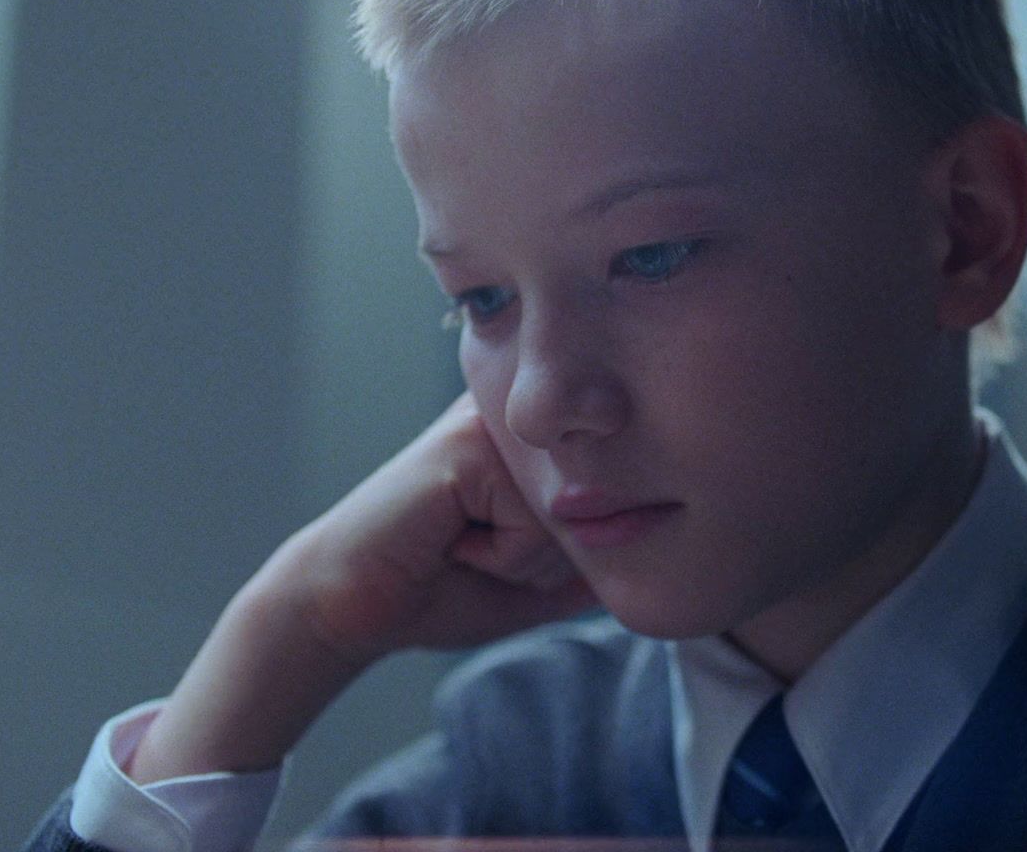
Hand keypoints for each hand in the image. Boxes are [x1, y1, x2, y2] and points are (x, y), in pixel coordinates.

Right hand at [126, 392, 594, 781]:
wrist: (356, 604)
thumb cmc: (447, 585)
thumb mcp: (544, 577)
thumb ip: (600, 557)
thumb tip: (671, 546)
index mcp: (546, 443)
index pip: (619, 497)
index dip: (570, 551)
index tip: (507, 552)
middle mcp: (528, 421)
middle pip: (602, 507)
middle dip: (549, 556)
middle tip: (483, 550)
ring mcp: (499, 423)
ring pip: (573, 517)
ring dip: (525, 558)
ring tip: (467, 543)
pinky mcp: (472, 445)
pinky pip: (533, 523)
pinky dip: (499, 555)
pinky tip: (450, 539)